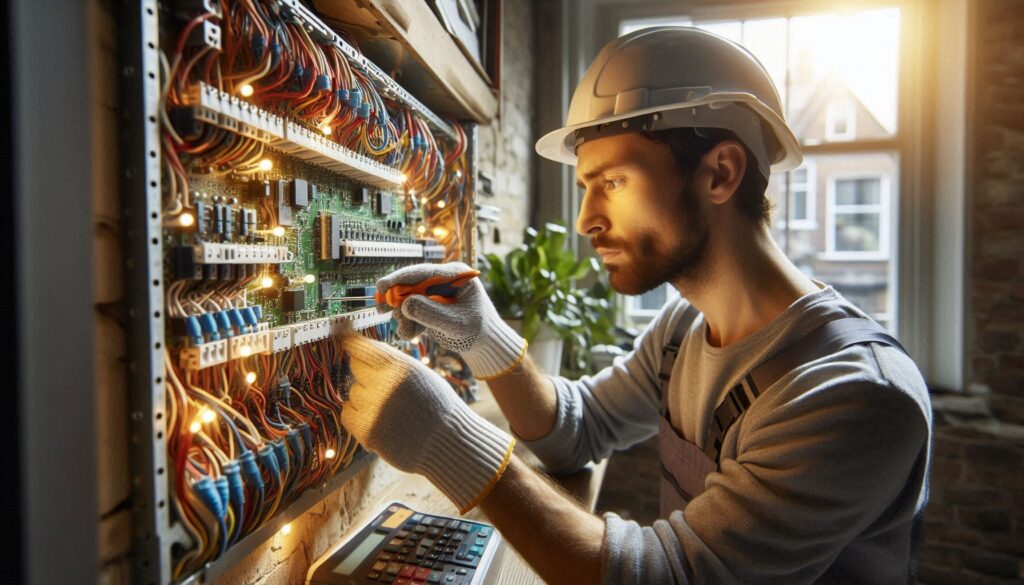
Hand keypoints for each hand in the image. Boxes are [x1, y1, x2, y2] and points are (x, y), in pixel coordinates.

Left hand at [340, 334, 515, 512]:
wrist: (447, 443)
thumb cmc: (437, 408)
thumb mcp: (421, 375)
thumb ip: (393, 364)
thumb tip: (365, 351)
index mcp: (401, 367)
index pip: (363, 346)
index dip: (349, 340)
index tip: (341, 334)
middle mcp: (385, 385)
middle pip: (355, 367)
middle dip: (365, 373)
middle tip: (383, 386)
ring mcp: (374, 409)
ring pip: (353, 393)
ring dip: (365, 399)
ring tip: (390, 410)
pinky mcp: (367, 431)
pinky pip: (347, 414)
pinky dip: (358, 416)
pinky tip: (378, 421)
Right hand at [376, 262, 526, 379]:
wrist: (485, 344)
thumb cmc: (478, 330)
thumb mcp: (457, 324)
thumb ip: (432, 314)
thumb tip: (405, 304)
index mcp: (455, 275)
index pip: (424, 272)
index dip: (400, 277)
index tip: (382, 285)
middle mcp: (442, 281)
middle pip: (411, 284)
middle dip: (396, 298)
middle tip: (380, 309)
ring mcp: (434, 295)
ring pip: (408, 300)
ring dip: (403, 316)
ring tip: (407, 333)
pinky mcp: (429, 308)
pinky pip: (411, 313)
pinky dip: (408, 325)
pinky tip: (411, 335)